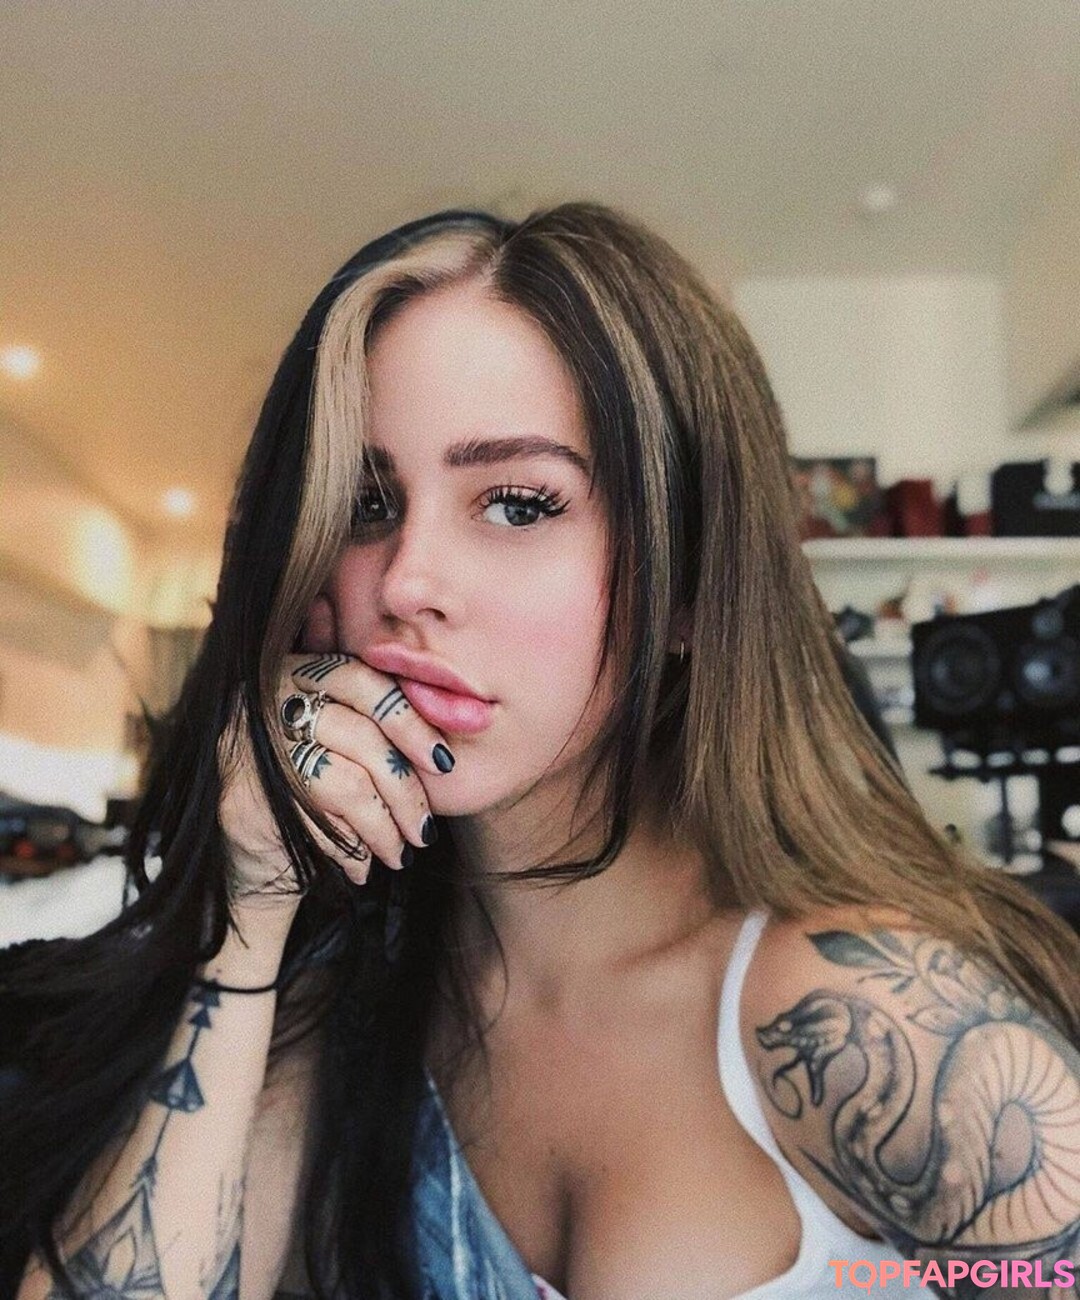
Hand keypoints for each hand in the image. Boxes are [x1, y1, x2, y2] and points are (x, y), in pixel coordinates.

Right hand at [218, 606, 453, 906]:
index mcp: (299, 672)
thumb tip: (468, 715)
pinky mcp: (239, 797)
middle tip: (424, 830)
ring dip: (382, 828)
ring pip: (344, 784)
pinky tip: (362, 865)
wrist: (257, 855)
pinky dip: (349, 849)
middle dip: (404, 789)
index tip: (444, 764)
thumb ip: (387, 724)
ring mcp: (247, 746)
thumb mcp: (352, 748)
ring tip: (398, 855)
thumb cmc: (319, 793)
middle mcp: (266, 698)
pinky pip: (315, 822)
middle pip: (359, 735)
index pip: (362, 680)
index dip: (409, 721)